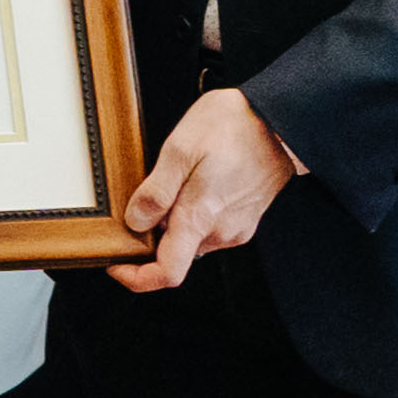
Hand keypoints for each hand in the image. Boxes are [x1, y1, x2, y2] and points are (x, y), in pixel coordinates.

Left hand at [106, 82, 295, 293]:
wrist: (280, 120)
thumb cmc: (231, 126)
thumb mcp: (180, 148)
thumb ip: (156, 192)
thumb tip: (135, 223)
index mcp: (200, 218)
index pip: (167, 273)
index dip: (136, 277)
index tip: (118, 262)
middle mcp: (220, 233)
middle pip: (175, 253)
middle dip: (155, 233)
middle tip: (149, 195)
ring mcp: (236, 229)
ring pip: (192, 238)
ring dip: (176, 220)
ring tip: (180, 179)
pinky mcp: (246, 220)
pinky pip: (210, 227)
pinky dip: (196, 214)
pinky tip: (199, 182)